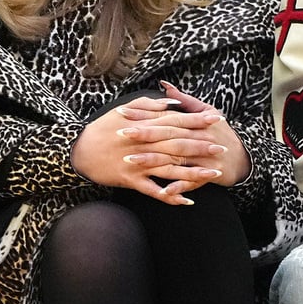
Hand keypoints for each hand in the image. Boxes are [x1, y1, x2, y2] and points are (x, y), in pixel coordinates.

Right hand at [70, 92, 234, 205]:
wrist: (79, 150)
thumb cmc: (103, 128)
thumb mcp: (125, 109)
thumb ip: (149, 105)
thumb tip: (172, 103)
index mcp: (144, 125)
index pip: (176, 121)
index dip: (198, 120)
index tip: (217, 118)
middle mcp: (144, 144)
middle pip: (178, 144)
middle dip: (202, 146)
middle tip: (223, 148)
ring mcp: (138, 163)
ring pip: (171, 168)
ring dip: (194, 172)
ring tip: (214, 174)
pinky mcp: (131, 180)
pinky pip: (154, 190)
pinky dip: (170, 195)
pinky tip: (187, 200)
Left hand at [116, 81, 251, 189]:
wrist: (243, 157)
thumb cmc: (221, 133)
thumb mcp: (207, 112)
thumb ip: (184, 100)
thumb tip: (164, 85)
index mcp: (196, 122)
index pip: (165, 116)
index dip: (144, 114)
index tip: (122, 113)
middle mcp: (199, 137)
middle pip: (169, 135)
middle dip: (145, 134)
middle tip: (121, 133)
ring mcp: (205, 157)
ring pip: (176, 158)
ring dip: (154, 161)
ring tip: (131, 161)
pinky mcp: (210, 174)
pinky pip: (192, 182)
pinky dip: (179, 186)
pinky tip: (163, 191)